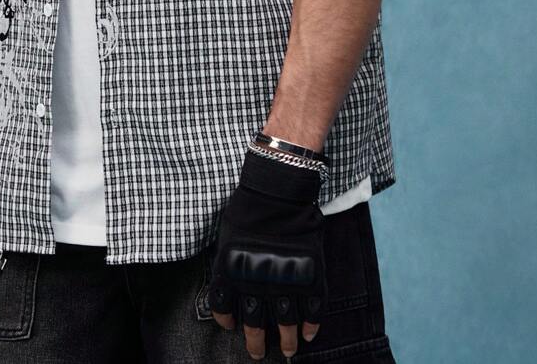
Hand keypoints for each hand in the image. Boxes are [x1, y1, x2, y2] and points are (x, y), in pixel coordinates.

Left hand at [208, 148, 325, 359]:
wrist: (277, 190)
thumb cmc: (248, 206)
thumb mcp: (226, 236)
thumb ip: (227, 262)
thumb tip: (227, 280)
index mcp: (232, 273)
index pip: (224, 308)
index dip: (227, 320)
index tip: (232, 326)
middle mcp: (256, 283)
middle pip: (255, 324)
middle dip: (257, 343)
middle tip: (259, 353)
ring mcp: (285, 281)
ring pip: (286, 323)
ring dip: (287, 340)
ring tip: (289, 350)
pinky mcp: (309, 275)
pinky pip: (313, 309)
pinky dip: (312, 325)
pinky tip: (309, 334)